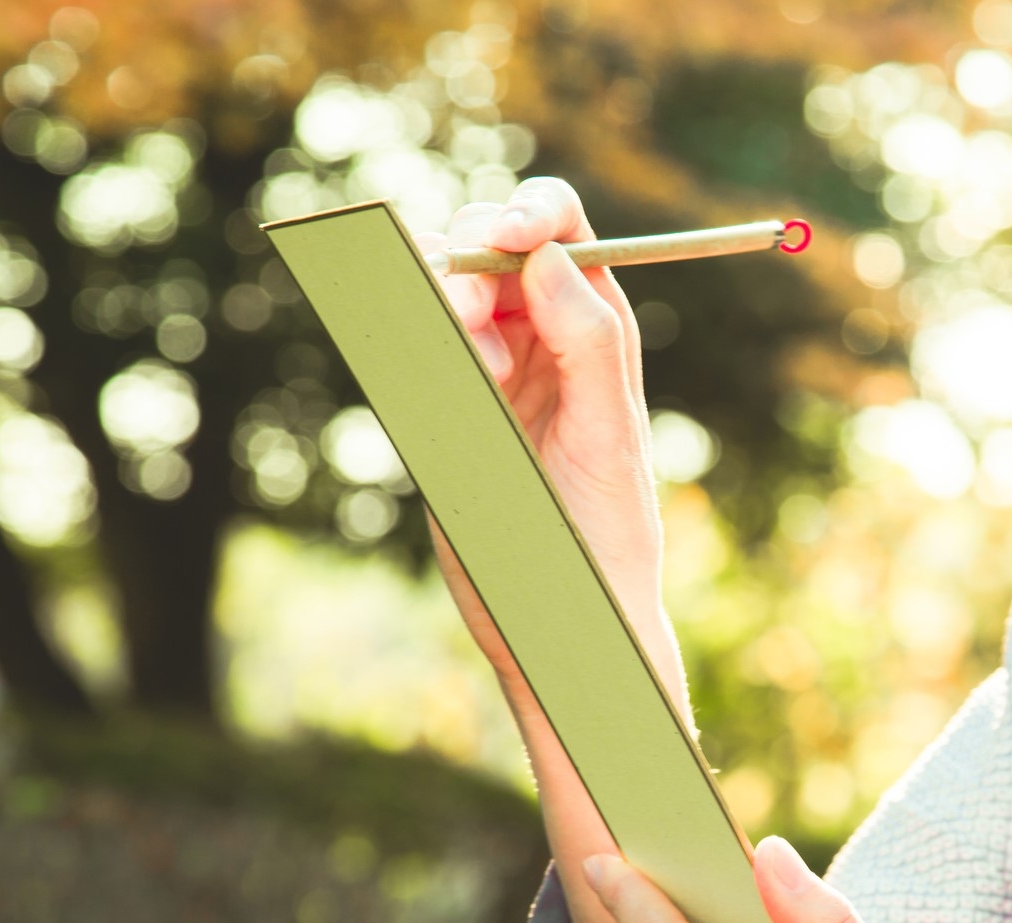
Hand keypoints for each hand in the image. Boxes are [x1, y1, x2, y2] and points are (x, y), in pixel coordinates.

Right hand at [413, 178, 676, 701]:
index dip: (528, 212)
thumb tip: (550, 255)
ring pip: (433, 288)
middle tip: (477, 326)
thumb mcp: (610, 437)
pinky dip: (401, 339)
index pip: (557, 229)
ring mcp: (479, 372)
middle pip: (482, 245)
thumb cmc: (606, 537)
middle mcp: (536, 340)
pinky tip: (435, 385)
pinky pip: (402, 346)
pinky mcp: (434, 411)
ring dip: (437, 304)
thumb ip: (591, 345)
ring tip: (477, 376)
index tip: (509, 235)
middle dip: (471, 262)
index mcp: (592, 332)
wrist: (560, 621)